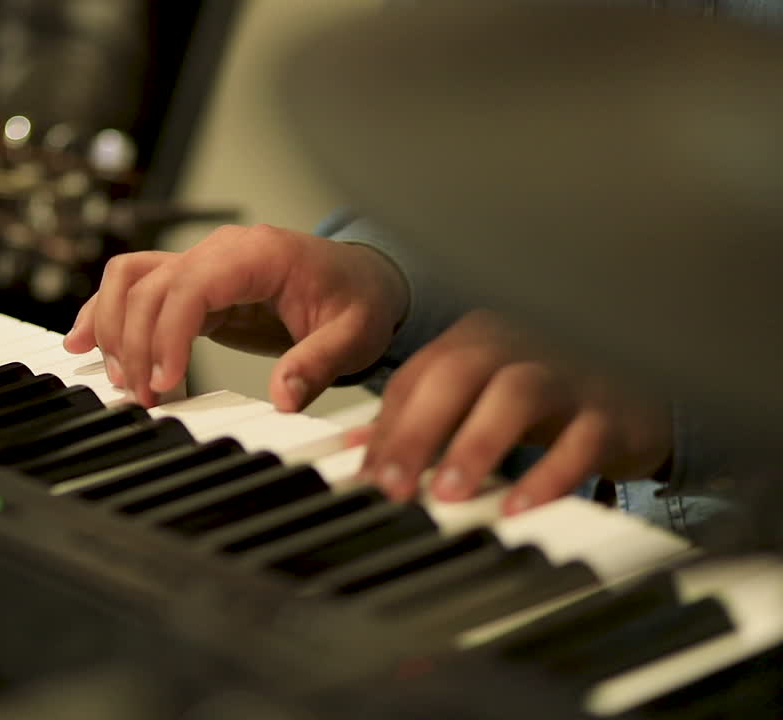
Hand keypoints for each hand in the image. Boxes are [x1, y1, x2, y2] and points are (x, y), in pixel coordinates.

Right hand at [63, 224, 409, 408]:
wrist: (363, 279)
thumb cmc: (358, 299)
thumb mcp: (354, 335)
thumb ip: (319, 363)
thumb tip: (284, 397)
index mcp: (256, 254)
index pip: (190, 285)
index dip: (168, 334)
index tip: (165, 382)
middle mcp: (219, 251)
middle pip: (149, 287)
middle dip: (135, 344)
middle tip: (144, 398)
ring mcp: (200, 264)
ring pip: (130, 281)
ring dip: (111, 328)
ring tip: (117, 379)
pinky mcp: (192, 286)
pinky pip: (136, 288)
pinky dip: (105, 312)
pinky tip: (81, 341)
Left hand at [354, 310, 672, 514]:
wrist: (647, 387)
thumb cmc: (548, 394)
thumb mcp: (479, 397)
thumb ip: (420, 418)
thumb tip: (356, 453)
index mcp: (477, 337)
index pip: (418, 376)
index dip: (387, 427)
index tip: (366, 478)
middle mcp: (519, 344)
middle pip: (457, 374)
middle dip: (417, 432)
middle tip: (393, 488)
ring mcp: (568, 372)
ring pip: (516, 395)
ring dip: (476, 445)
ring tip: (449, 496)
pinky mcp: (612, 410)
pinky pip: (580, 439)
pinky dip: (547, 475)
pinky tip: (518, 508)